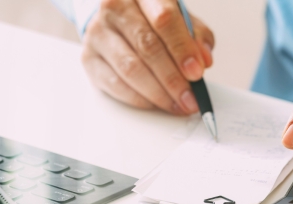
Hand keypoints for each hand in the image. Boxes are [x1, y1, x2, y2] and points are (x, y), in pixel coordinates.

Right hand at [81, 0, 213, 114]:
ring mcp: (98, 34)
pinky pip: (116, 85)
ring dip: (158, 94)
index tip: (196, 73)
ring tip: (177, 105)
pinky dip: (140, 99)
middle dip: (173, 79)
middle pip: (147, 47)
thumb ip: (195, 36)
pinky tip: (156, 104)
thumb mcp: (179, 18)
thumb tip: (204, 60)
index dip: (182, 49)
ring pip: (131, 69)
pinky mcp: (89, 59)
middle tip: (190, 99)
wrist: (115, 20)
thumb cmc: (151, 20)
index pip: (164, 19)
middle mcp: (114, 7)